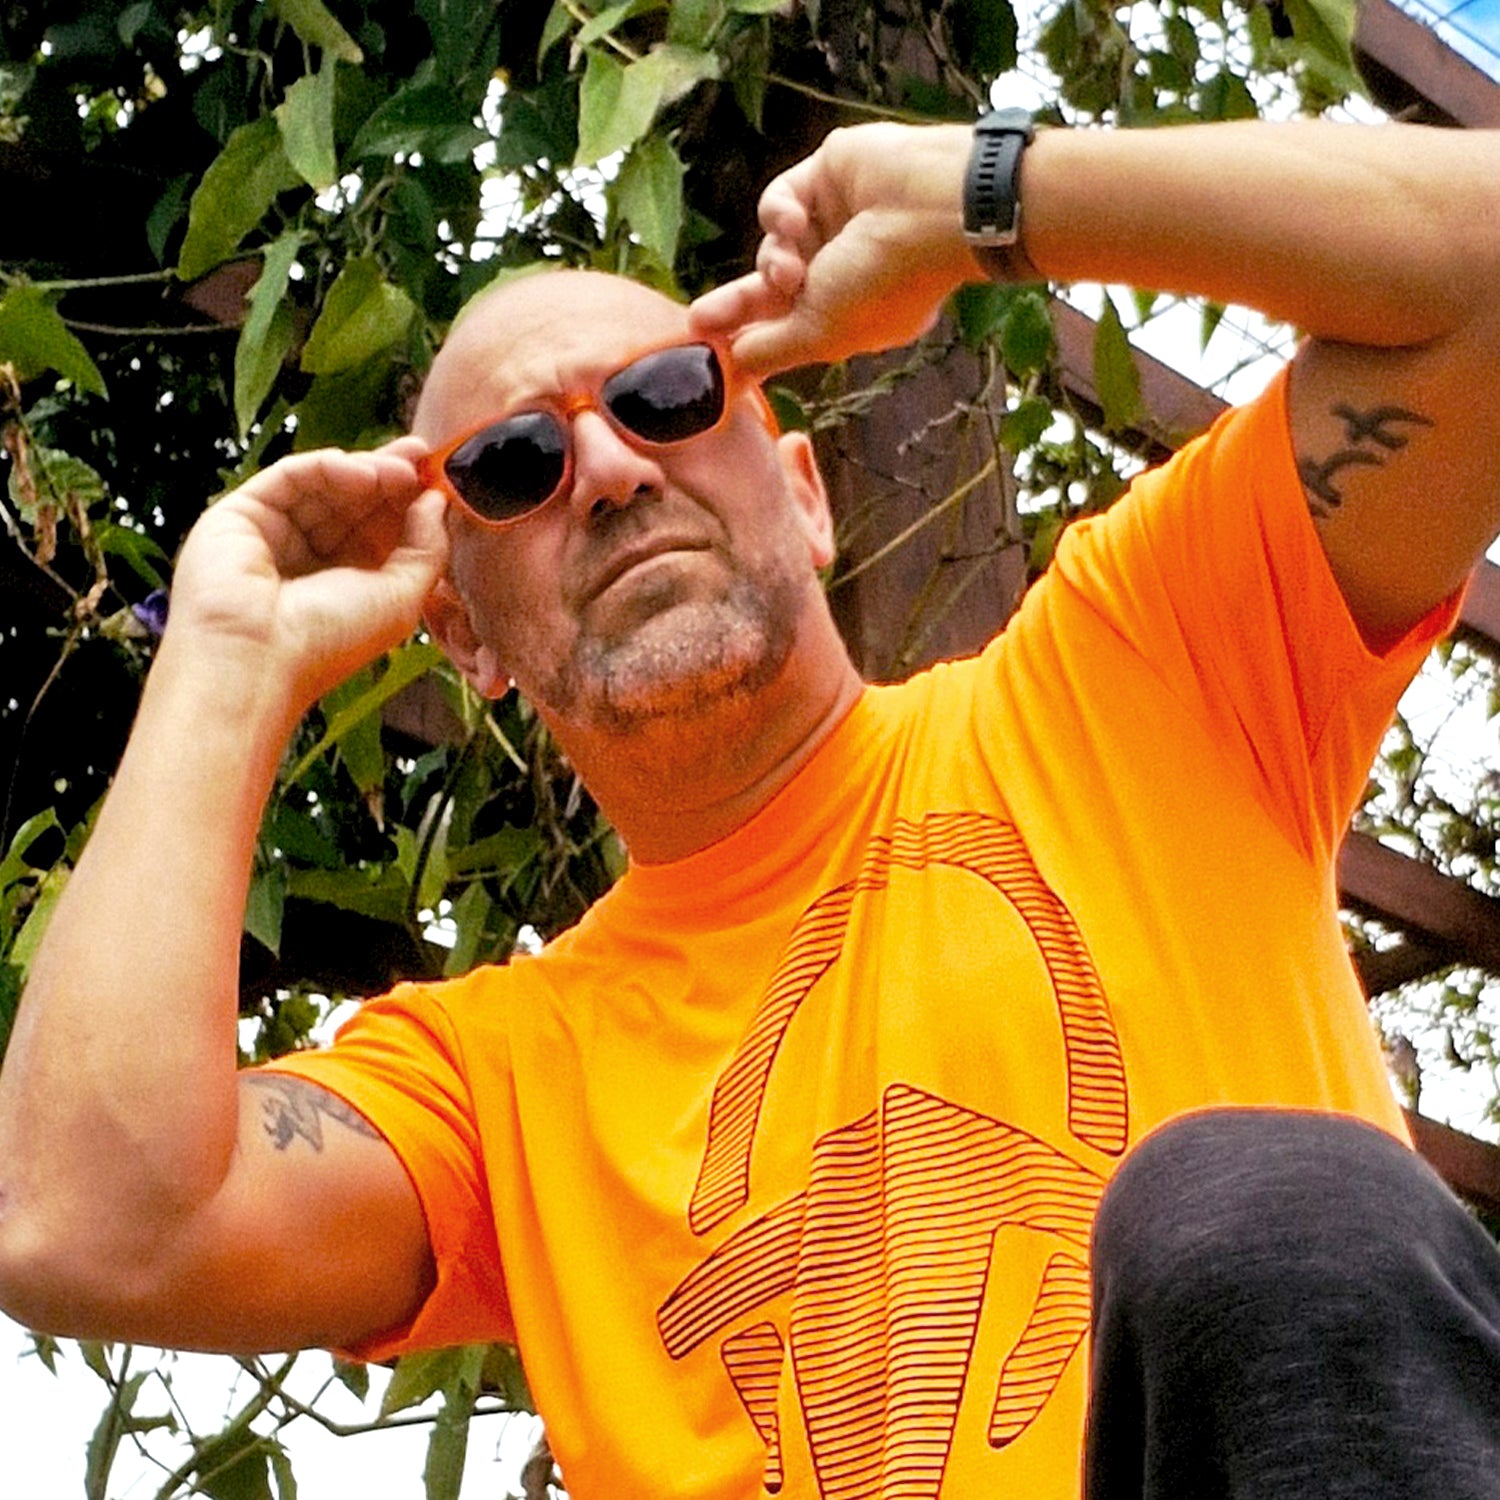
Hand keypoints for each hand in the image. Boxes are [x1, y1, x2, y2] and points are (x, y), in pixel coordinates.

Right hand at [167, 435, 448, 714]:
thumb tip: (436, 500)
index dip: (409, 501)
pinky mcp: (244, 513)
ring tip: (399, 470)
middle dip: (391, 476)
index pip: (381, 528)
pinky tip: (363, 472)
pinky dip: (328, 467)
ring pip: (325, 486)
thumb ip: (426, 548)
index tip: (439, 476)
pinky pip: (291, 477)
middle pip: (355, 501)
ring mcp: (277, 533)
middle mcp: (311, 556)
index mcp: (348, 582)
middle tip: (421, 454)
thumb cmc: (331, 641)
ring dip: (367, 470)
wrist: (256, 659)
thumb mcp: (401, 598)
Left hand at [690, 122, 979, 377]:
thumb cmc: (884, 282)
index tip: (714, 356)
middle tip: (699, 320)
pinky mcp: (826, 177)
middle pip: (769, 290)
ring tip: (790, 272)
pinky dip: (779, 214)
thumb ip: (772, 350)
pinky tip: (795, 223)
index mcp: (851, 316)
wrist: (931, 211)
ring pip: (772, 247)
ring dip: (773, 262)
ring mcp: (835, 223)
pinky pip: (779, 200)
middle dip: (736, 305)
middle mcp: (842, 271)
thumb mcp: (821, 333)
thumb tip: (733, 370)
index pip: (789, 329)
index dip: (751, 339)